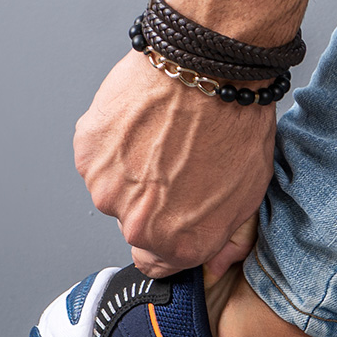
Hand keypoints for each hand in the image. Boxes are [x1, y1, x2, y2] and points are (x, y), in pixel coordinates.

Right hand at [75, 50, 275, 277]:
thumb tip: (215, 264)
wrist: (209, 71)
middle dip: (155, 201)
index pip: (157, 264)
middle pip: (137, 224)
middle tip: (181, 164)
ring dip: (133, 170)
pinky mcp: (87, 150)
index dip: (170, 238)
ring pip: (116, 188)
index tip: (177, 216)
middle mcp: (136, 224)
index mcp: (179, 243)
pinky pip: (99, 157)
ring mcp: (106, 187)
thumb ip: (227, 239)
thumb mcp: (249, 194)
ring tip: (165, 138)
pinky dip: (116, 143)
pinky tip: (145, 123)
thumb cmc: (235, 127)